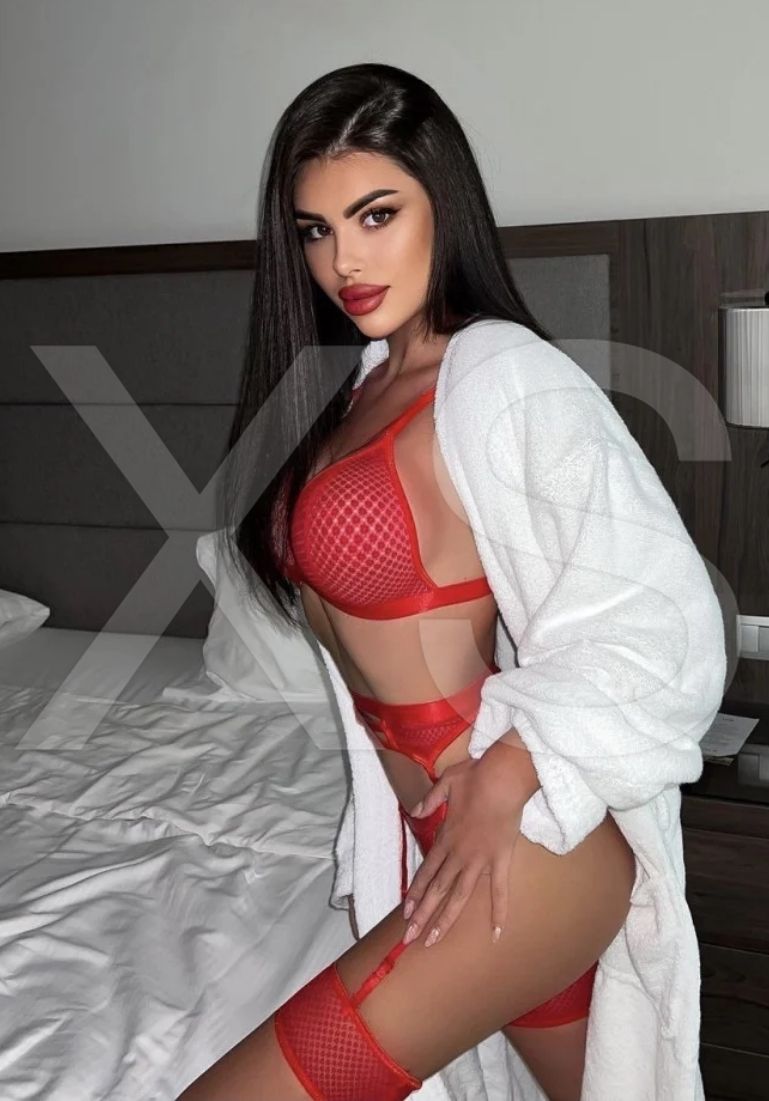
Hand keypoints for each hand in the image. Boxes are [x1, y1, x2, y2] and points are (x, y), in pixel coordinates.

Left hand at [401, 744, 526, 947]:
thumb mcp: (446, 783)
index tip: (405, 913)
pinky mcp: (500, 860)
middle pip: (437, 890)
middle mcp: (458, 855)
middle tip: (409, 939)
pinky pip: (500, 890)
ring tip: (433, 940)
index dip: (415, 894)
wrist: (503, 778)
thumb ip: (429, 800)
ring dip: (445, 919)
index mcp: (445, 839)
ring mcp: (479, 861)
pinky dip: (499, 912)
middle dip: (422, 915)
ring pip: (459, 896)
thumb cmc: (475, 777)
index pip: (426, 872)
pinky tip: (496, 933)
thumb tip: (414, 811)